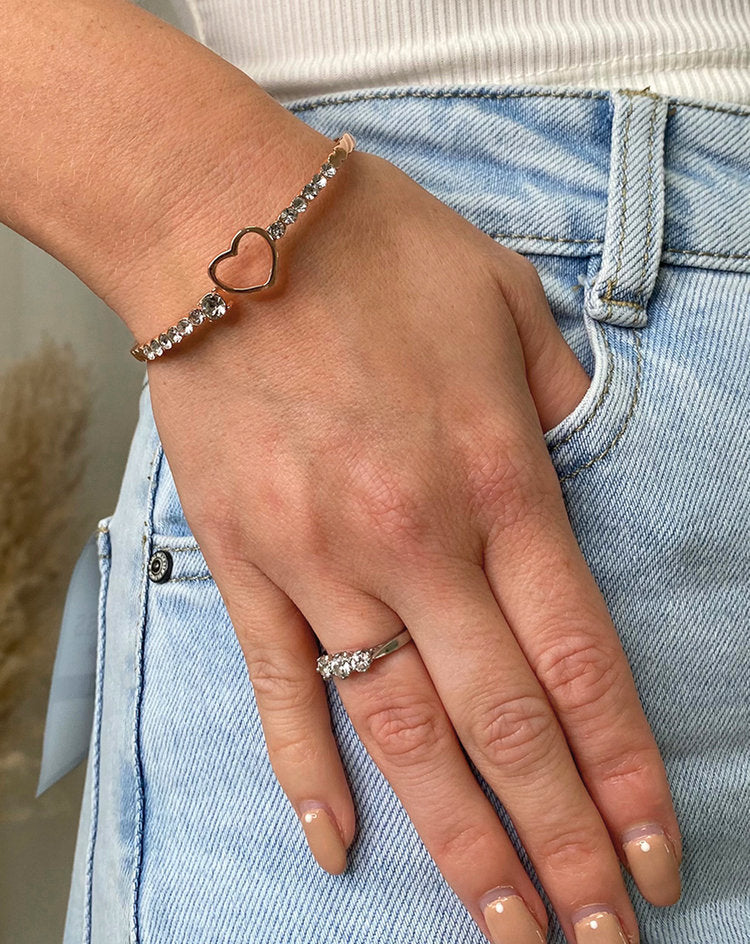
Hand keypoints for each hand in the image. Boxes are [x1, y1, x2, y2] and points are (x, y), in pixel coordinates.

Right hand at [145, 144, 680, 943]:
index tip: (654, 858)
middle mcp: (416, 541)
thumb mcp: (509, 304)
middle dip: (561, 847)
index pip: (579, 662)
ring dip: (459, 841)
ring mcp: (320, 558)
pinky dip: (306, 769)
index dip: (623, 775)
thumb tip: (581, 458)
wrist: (227, 225)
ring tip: (505, 930)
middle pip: (504, 725)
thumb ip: (560, 398)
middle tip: (600, 943)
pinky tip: (335, 846)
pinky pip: (279, 681)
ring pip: (400, 731)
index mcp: (496, 479)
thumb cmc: (378, 250)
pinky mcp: (245, 557)